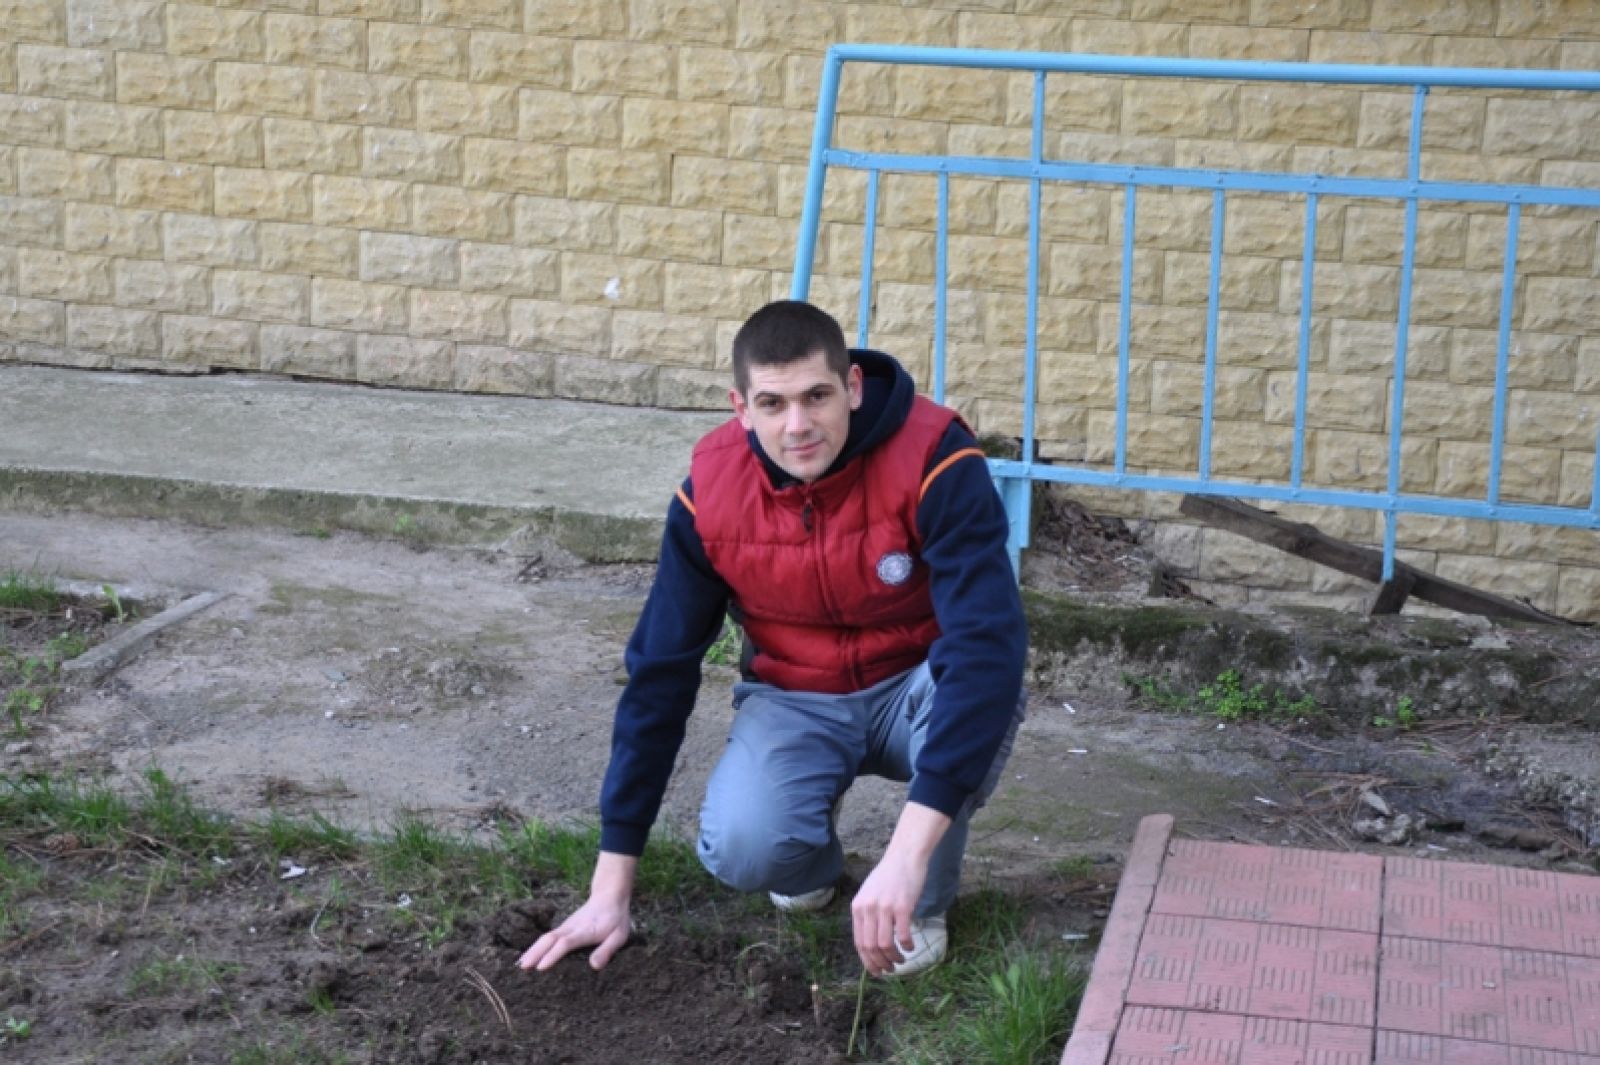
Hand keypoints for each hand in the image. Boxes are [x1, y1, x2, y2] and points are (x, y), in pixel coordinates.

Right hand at [518, 851, 636, 972]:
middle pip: (549, 939)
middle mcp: (571, 928)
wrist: (609, 896)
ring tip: (519, 965)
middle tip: (522, 968)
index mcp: (585, 931)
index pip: (566, 943)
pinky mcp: (563, 928)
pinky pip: (547, 937)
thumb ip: (607, 950)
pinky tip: (528, 957)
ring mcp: (565, 926)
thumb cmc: (616, 919)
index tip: (541, 967)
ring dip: (532, 950)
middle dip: (535, 953)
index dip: (553, 955)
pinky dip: (536, 946)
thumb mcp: (620, 935)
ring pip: (545, 937)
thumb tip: (594, 966)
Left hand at [850, 802, 951, 975]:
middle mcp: (868, 909)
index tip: (876, 971)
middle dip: (880, 963)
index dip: (867, 961)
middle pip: (870, 947)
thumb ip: (868, 914)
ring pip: (884, 944)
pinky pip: (902, 935)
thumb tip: (871, 942)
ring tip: (901, 960)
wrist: (905, 856)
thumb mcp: (870, 894)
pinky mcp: (902, 906)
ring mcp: (884, 907)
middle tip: (890, 969)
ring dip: (894, 957)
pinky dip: (907, 946)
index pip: (859, 942)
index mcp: (858, 907)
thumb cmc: (890, 876)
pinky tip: (911, 947)